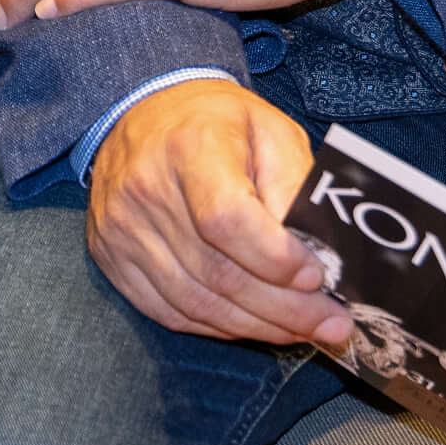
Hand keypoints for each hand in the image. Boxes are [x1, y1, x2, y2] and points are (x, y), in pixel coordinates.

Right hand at [86, 80, 352, 347]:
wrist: (141, 112)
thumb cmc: (218, 123)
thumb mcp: (271, 129)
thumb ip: (294, 184)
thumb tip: (319, 252)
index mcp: (190, 147)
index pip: (226, 220)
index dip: (274, 259)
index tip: (317, 277)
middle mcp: (146, 190)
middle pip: (218, 273)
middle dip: (284, 310)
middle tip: (333, 326)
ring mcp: (123, 230)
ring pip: (197, 304)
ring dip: (258, 327)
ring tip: (305, 331)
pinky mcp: (112, 259)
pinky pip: (171, 312)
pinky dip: (220, 327)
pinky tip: (256, 324)